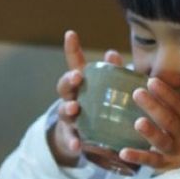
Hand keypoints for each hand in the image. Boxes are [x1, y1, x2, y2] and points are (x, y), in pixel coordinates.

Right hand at [52, 31, 125, 166]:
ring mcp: (69, 118)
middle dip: (69, 80)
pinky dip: (73, 141)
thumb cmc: (99, 108)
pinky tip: (77, 145)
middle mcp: (71, 98)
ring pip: (64, 111)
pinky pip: (71, 139)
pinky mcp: (71, 137)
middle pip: (64, 86)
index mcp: (81, 84)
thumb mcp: (107, 90)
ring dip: (68, 108)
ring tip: (75, 108)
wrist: (83, 140)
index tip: (71, 33)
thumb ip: (112, 74)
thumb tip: (114, 54)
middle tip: (77, 77)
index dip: (72, 48)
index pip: (74, 63)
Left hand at [117, 75, 179, 172]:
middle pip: (169, 120)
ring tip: (137, 122)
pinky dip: (138, 157)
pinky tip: (123, 152)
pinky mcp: (165, 165)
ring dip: (150, 133)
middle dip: (154, 106)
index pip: (179, 105)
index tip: (152, 82)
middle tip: (138, 92)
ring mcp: (174, 152)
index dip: (167, 94)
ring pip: (162, 142)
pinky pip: (151, 161)